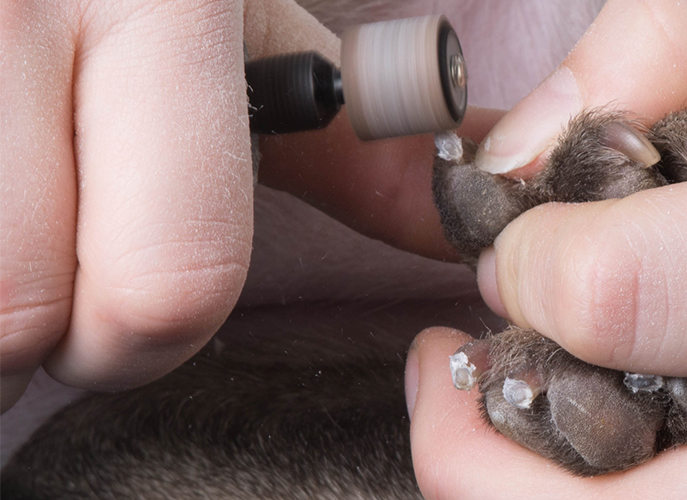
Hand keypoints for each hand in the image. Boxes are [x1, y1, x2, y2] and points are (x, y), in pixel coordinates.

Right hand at [0, 0, 498, 411]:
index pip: (171, 278)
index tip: (127, 322)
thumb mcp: (228, 20)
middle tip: (37, 287)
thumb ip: (345, 144)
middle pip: (9, 313)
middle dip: (31, 340)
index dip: (146, 337)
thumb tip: (453, 234)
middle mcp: (12, 7)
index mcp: (155, 0)